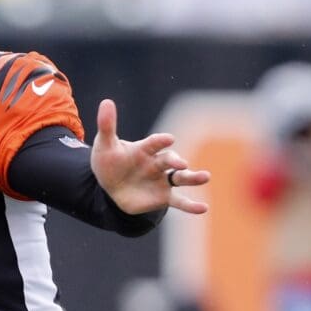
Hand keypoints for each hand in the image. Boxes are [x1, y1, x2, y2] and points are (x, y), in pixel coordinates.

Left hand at [90, 99, 209, 214]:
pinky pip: (179, 201)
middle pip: (170, 160)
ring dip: (193, 177)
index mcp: (144, 149)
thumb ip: (107, 125)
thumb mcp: (105, 145)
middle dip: (176, 161)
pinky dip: (191, 205)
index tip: (168, 139)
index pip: (154, 143)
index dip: (161, 141)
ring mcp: (162, 180)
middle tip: (182, 163)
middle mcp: (157, 163)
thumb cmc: (109, 162)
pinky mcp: (164, 196)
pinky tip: (203, 208)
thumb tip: (106, 101)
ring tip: (205, 176)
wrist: (110, 186)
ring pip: (181, 178)